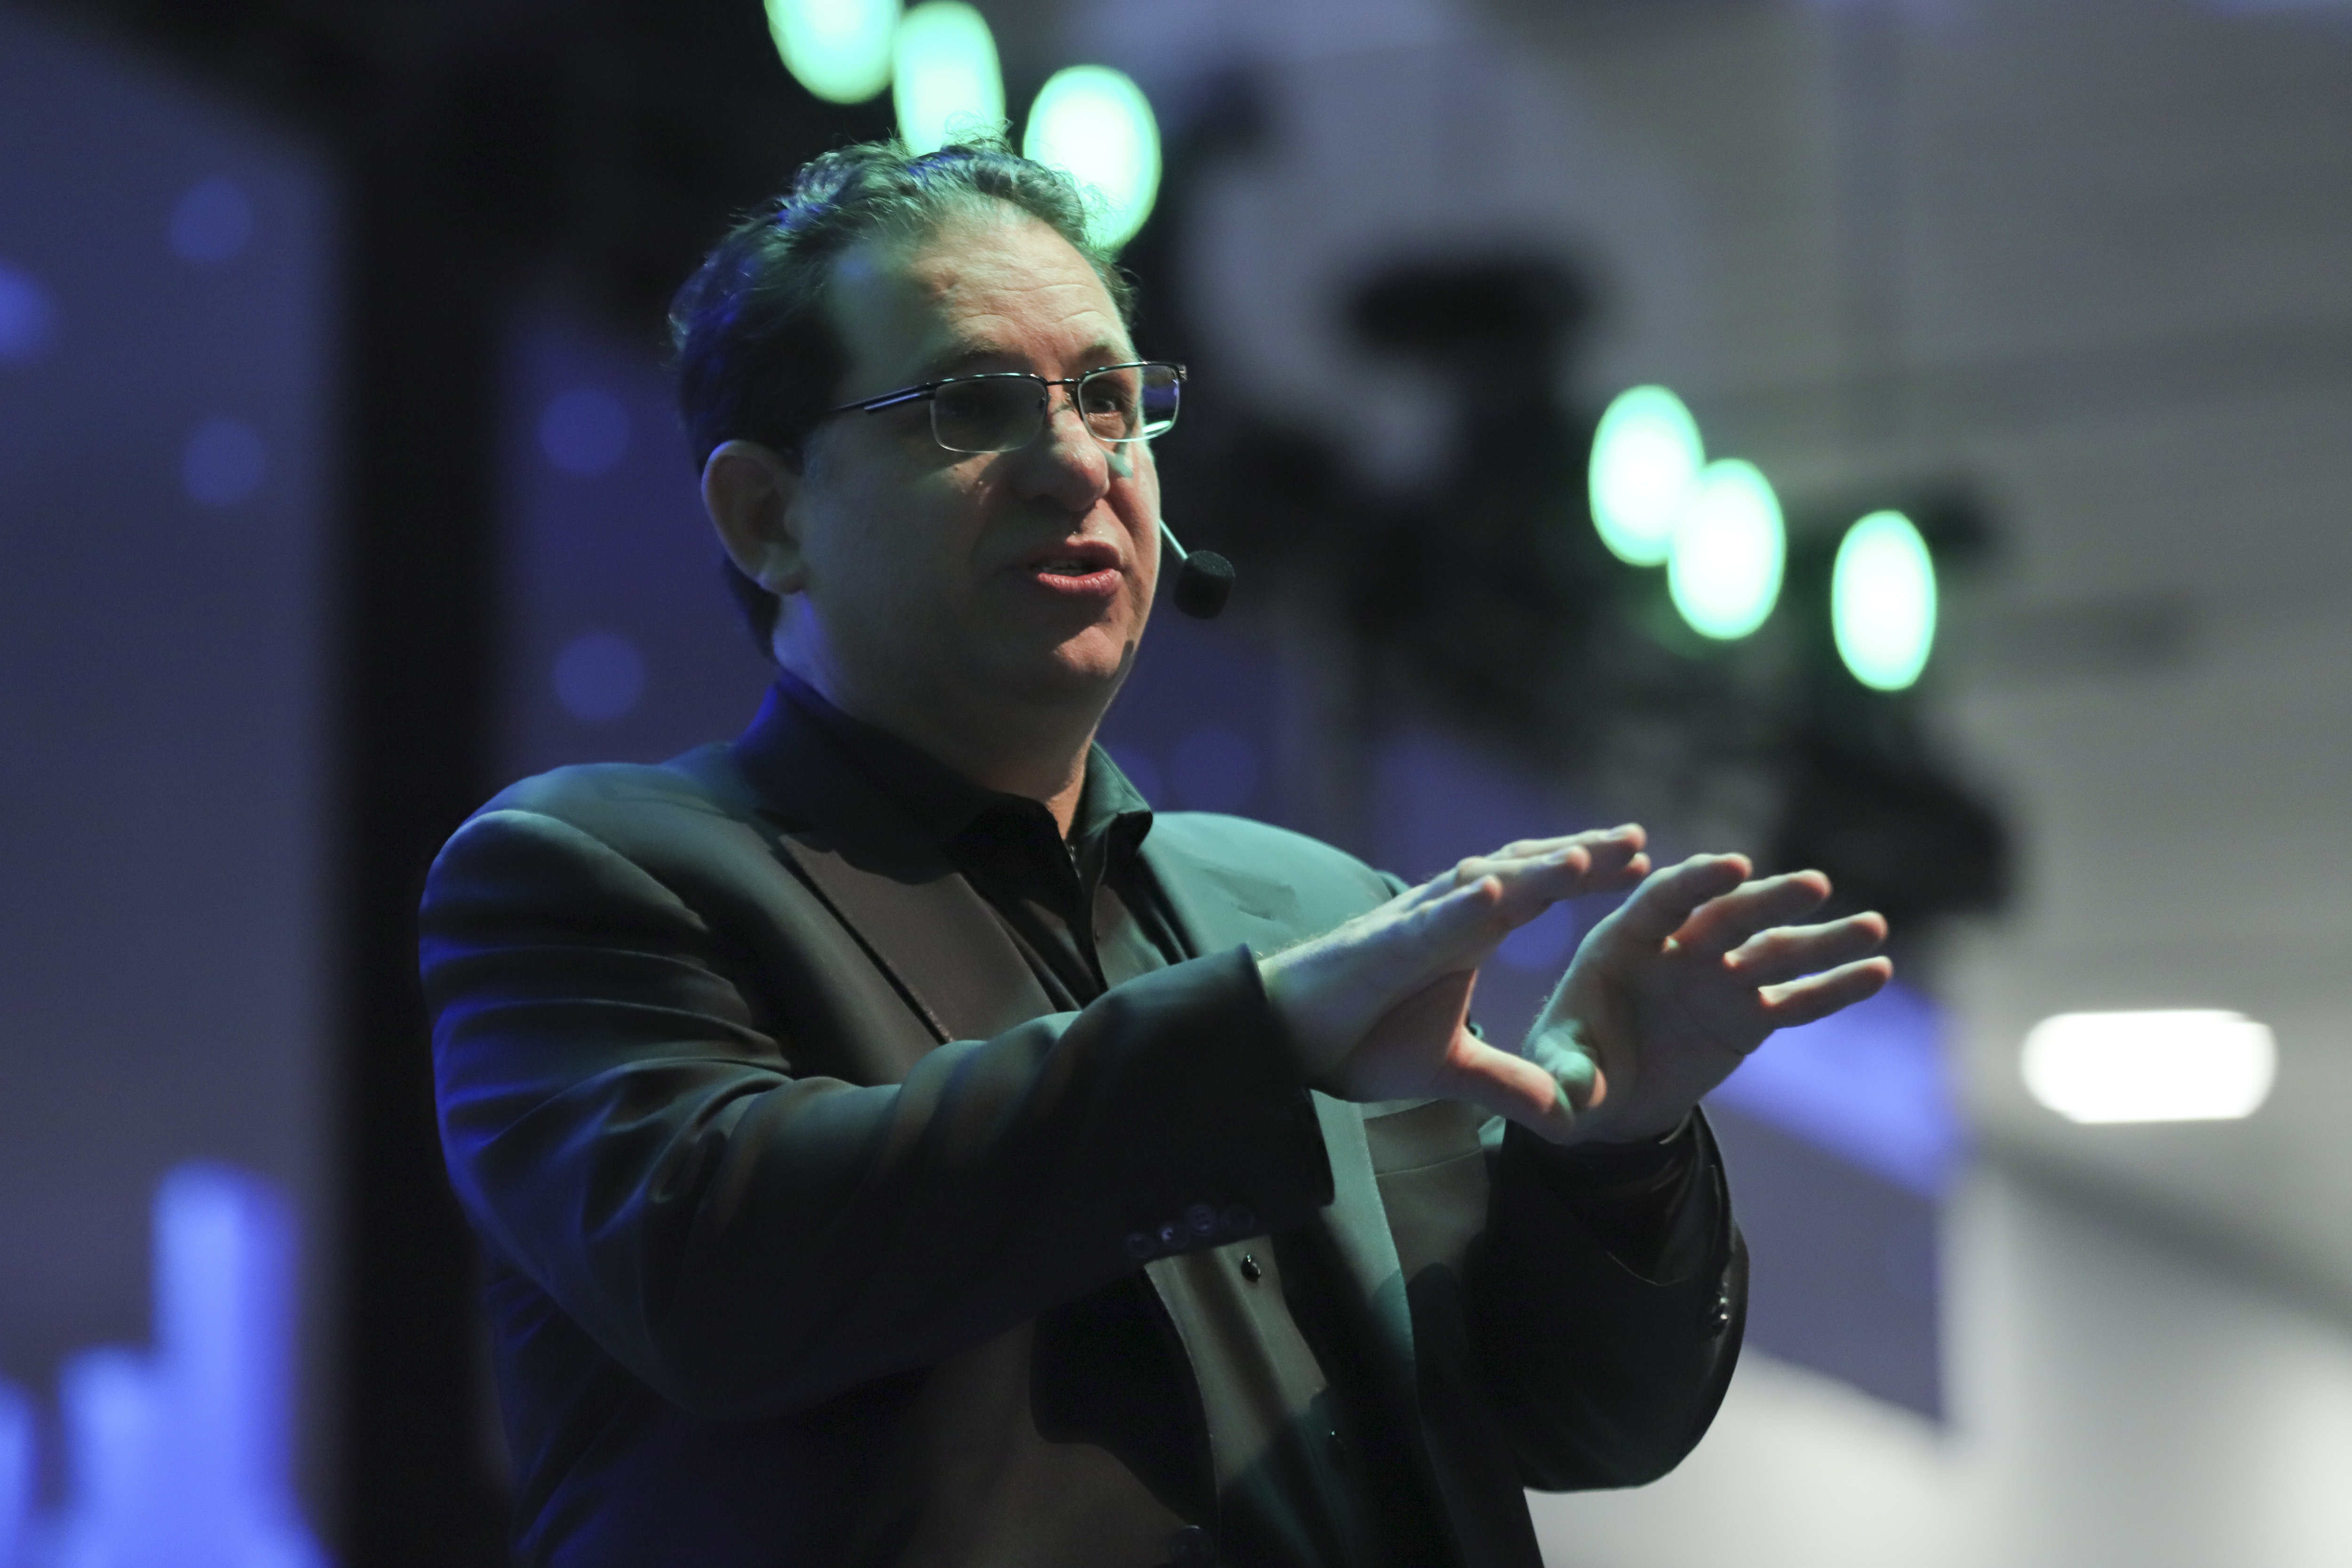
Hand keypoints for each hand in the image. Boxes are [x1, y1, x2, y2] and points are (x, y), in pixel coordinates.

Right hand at [1259, 828, 1648, 1137]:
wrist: (1283, 1040)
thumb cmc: (1359, 1037)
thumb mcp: (1453, 1072)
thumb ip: (1510, 1084)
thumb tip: (1567, 1120)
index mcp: (1466, 935)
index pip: (1538, 892)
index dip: (1586, 874)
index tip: (1644, 864)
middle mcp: (1444, 917)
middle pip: (1523, 873)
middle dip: (1580, 857)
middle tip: (1639, 842)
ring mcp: (1410, 927)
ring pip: (1479, 888)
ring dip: (1532, 871)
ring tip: (1584, 857)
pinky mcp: (1377, 949)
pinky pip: (1423, 924)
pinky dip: (1458, 908)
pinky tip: (1493, 893)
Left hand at [1525, 854, 1891, 1144]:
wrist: (1607, 1098)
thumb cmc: (1572, 1071)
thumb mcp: (1559, 1076)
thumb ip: (1563, 1079)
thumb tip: (1566, 1096)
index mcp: (1623, 942)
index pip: (1662, 898)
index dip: (1697, 881)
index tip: (1734, 865)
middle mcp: (1679, 948)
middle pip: (1729, 915)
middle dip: (1770, 900)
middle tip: (1813, 885)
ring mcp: (1720, 978)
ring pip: (1776, 952)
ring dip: (1824, 939)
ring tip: (1873, 926)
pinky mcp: (1750, 1015)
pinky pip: (1798, 1000)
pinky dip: (1835, 988)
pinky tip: (1878, 971)